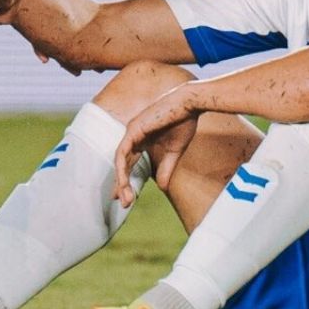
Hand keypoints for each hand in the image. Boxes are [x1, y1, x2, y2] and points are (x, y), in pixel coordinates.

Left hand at [112, 84, 202, 206]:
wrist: (189, 104)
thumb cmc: (184, 122)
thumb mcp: (175, 151)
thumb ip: (166, 168)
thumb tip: (162, 188)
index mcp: (142, 139)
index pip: (129, 162)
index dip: (126, 179)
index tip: (126, 197)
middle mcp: (133, 136)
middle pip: (122, 164)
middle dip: (122, 185)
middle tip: (125, 203)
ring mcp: (131, 132)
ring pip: (119, 161)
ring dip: (121, 181)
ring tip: (126, 199)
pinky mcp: (133, 129)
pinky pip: (122, 153)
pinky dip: (121, 169)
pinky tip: (123, 182)